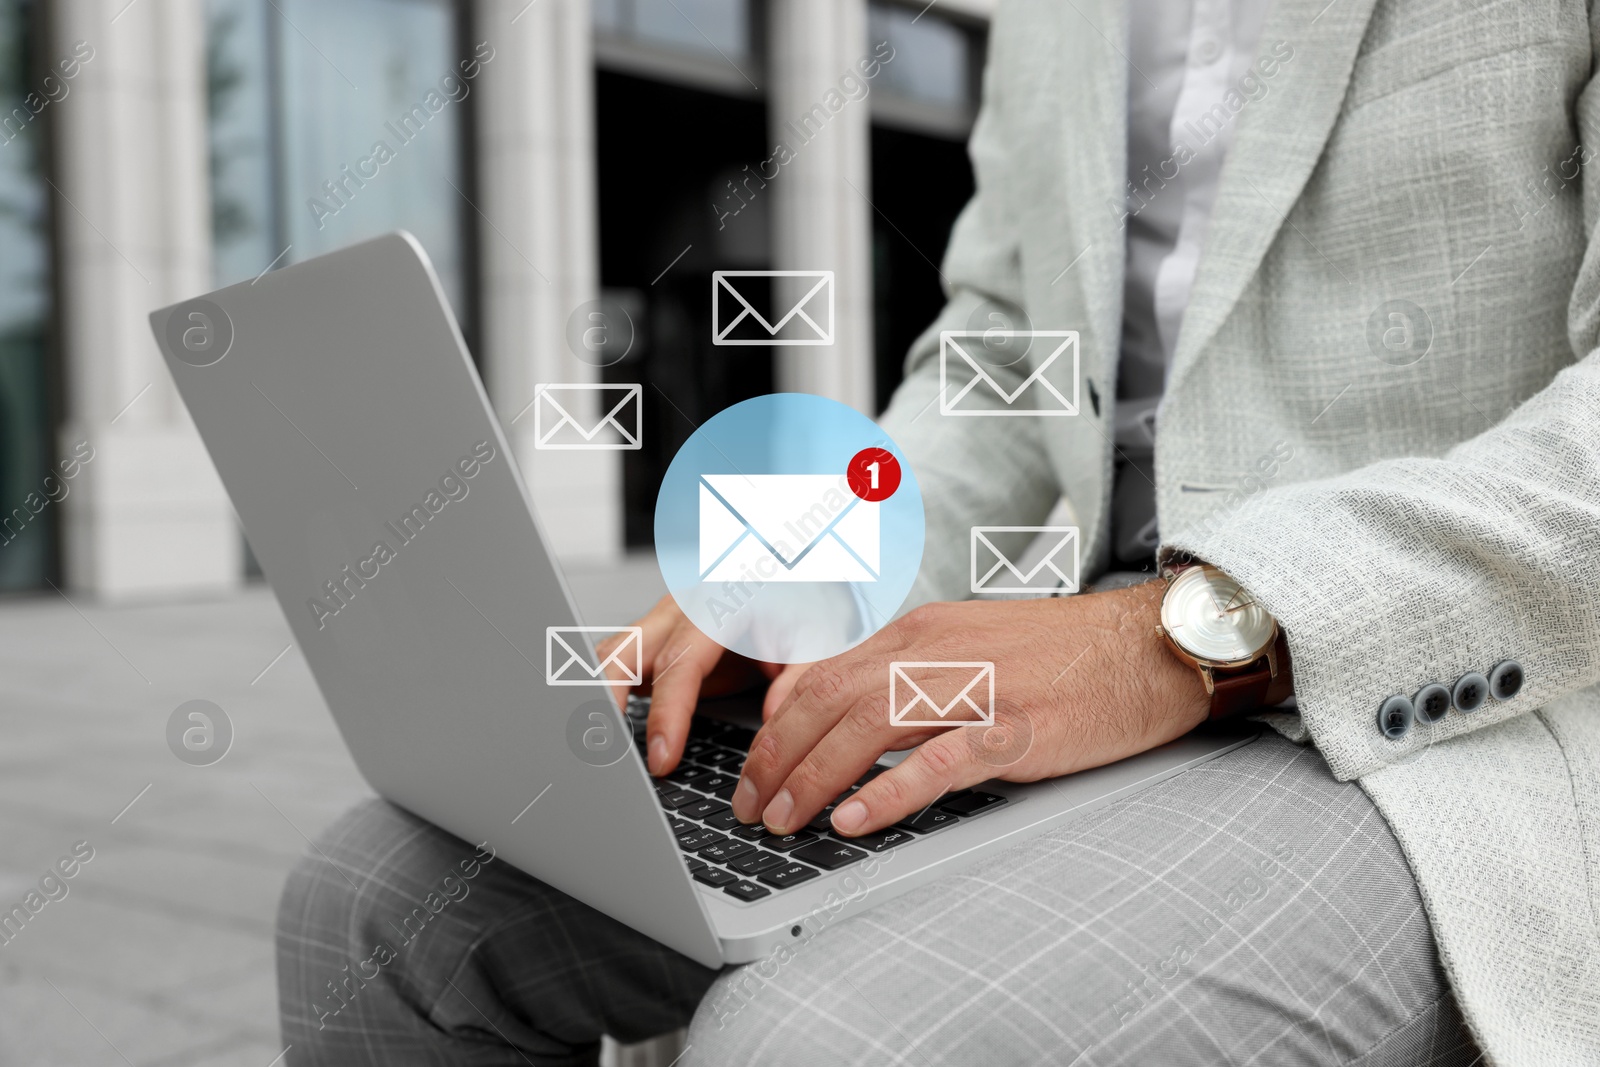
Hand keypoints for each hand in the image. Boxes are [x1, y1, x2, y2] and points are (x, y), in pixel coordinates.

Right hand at [594, 596, 814, 774]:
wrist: (797, 578)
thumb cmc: (804, 601)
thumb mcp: (817, 633)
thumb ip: (800, 675)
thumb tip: (773, 721)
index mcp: (718, 603)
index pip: (679, 663)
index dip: (666, 714)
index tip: (662, 757)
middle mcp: (682, 607)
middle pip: (623, 651)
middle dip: (606, 703)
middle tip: (608, 753)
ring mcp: (665, 620)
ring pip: (613, 654)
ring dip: (601, 698)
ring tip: (602, 747)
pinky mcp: (662, 637)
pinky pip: (622, 661)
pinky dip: (609, 692)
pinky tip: (609, 727)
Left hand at [730, 582, 1212, 835]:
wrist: (1150, 644)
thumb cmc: (1064, 654)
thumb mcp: (970, 645)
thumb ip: (909, 674)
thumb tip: (851, 718)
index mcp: (921, 632)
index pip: (822, 671)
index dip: (775, 721)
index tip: (754, 762)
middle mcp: (937, 651)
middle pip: (829, 700)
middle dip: (775, 755)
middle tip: (750, 804)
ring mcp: (977, 688)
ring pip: (867, 725)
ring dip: (812, 776)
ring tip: (783, 819)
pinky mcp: (1018, 729)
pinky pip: (940, 762)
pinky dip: (888, 793)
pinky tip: (854, 821)